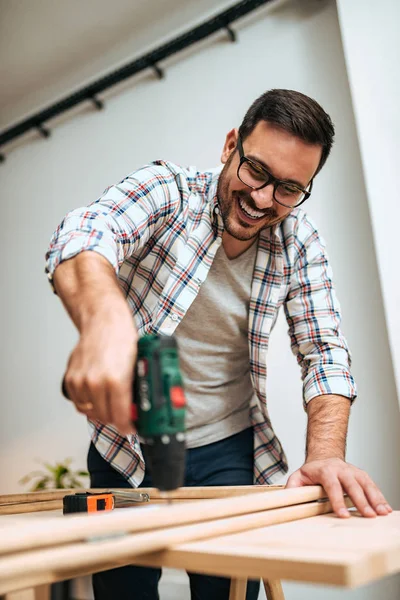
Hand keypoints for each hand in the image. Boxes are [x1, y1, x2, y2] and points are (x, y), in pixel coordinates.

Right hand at [62, 307, 137, 435]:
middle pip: (106, 418)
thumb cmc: (121, 338)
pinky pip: (78, 404)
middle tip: (124, 416)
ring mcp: (81, 381)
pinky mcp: (71, 379)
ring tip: (111, 406)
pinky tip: (98, 398)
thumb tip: (141, 408)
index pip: (121, 417)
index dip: (128, 427)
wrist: (102, 321)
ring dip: (102, 413)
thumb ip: (137, 388)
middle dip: (117, 420)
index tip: (132, 428)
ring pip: (91, 413)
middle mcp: (96, 382)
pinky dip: (88, 405)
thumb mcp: (138, 364)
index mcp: (116, 380)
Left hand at [286, 458, 392, 517]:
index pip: (332, 485)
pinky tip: (386, 509)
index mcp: (325, 470)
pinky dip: (380, 497)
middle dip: (361, 500)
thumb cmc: (312, 472)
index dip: (338, 500)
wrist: (324, 457)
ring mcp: (353, 471)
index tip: (343, 515)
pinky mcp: (362, 475)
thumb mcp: (298, 477)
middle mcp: (341, 469)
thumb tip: (285, 501)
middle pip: (352, 484)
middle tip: (368, 515)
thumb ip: (293, 488)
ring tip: (382, 513)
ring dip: (375, 498)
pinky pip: (372, 485)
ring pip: (366, 484)